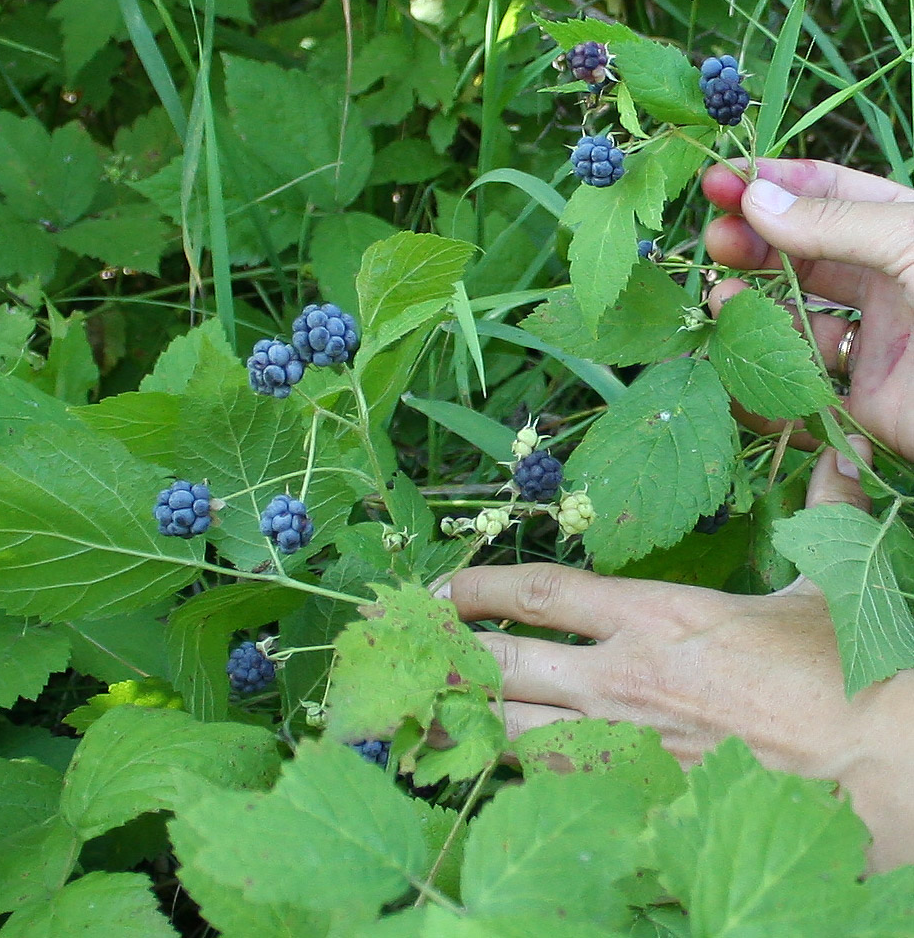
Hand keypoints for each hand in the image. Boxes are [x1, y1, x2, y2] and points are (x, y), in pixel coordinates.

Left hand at [438, 439, 913, 870]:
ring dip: (462, 717)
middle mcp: (623, 679)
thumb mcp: (821, 589)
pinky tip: (485, 773)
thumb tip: (836, 462)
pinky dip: (513, 780)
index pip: (539, 591)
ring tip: (418, 705)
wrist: (893, 770)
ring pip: (511, 732)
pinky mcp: (639, 809)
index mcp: (656, 616)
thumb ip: (813, 516)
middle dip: (445, 651)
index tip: (445, 586)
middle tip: (405, 644)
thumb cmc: (854, 679)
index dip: (479, 586)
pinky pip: (553, 794)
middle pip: (502, 661)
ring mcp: (626, 750)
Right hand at [702, 157, 913, 461]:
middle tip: (714, 236)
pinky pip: (804, 389)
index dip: (778, 184)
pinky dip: (762, 373)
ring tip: (719, 296)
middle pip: (807, 253)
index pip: (836, 195)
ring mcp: (882, 347)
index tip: (724, 180)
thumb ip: (839, 223)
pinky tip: (733, 352)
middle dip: (756, 240)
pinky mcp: (870, 409)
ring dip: (752, 305)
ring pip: (797, 319)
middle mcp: (896, 286)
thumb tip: (756, 198)